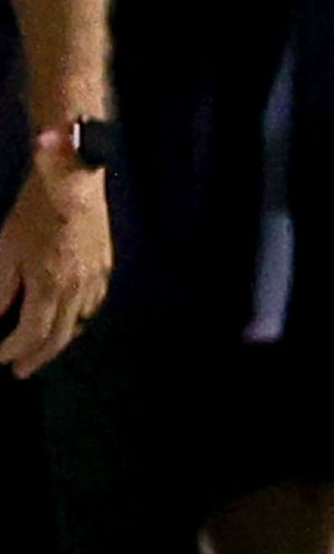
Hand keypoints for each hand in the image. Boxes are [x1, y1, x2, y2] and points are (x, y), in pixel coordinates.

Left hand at [0, 135, 110, 376]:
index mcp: (50, 286)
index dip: (13, 351)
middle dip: (37, 357)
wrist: (75, 182)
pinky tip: (69, 318)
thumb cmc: (32, 211)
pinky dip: (78, 319)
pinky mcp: (105, 268)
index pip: (32, 332)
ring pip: (79, 323)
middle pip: (59, 337)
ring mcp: (95, 280)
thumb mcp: (5, 247)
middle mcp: (77, 290)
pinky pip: (93, 305)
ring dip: (59, 341)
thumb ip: (2, 288)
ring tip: (42, 349)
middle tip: (20, 371)